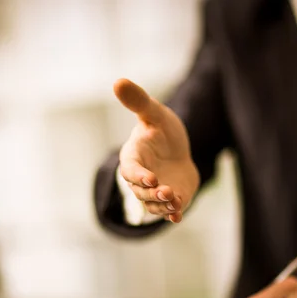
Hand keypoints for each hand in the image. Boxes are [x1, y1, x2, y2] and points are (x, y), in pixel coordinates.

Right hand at [114, 78, 199, 222]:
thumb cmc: (161, 130)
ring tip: (175, 202)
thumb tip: (118, 81)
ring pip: (153, 204)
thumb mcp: (154, 114)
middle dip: (153, 194)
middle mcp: (140, 178)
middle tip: (167, 192)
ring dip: (163, 205)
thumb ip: (138, 101)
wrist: (177, 149)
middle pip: (140, 191)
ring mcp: (154, 192)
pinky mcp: (169, 200)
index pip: (130, 169)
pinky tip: (178, 216)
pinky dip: (172, 214)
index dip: (138, 175)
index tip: (151, 178)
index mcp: (133, 157)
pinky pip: (167, 211)